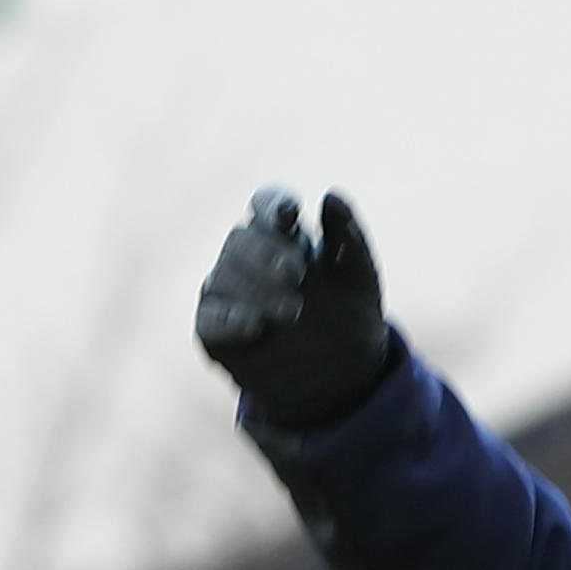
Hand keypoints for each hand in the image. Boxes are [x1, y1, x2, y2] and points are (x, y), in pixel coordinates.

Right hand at [195, 186, 398, 426]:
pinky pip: (211, 318)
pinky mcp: (214, 329)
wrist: (343, 374)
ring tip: (295, 312)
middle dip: (267, 254)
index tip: (288, 215)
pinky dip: (231, 320)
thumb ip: (348, 236)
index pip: (266, 204)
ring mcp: (228, 291)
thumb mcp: (359, 277)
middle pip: (241, 239)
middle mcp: (249, 257)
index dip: (272, 205)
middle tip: (298, 275)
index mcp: (283, 234)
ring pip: (224, 276)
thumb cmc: (350, 313)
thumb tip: (332, 195)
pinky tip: (257, 326)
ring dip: (257, 290)